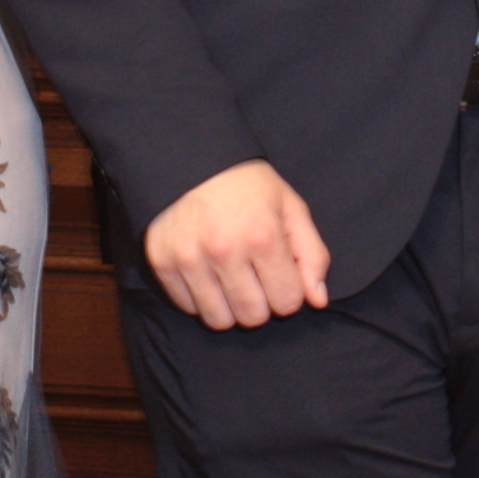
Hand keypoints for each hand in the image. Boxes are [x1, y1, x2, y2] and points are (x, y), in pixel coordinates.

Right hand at [146, 161, 330, 330]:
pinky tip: (204, 274)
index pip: (287, 303)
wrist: (188, 157)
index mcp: (262, 237)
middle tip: (253, 278)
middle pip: (253, 317)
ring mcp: (188, 258)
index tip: (278, 274)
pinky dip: (199, 298)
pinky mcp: (161, 262)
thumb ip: (312, 255)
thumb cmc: (247, 185)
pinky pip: (187, 307)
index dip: (288, 291)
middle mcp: (224, 251)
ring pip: (218, 320)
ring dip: (229, 307)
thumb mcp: (290, 208)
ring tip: (229, 281)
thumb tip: (317, 300)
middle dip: (260, 304)